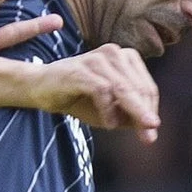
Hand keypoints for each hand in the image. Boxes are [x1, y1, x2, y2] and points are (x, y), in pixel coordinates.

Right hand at [33, 44, 159, 140]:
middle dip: (144, 115)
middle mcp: (114, 53)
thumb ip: (130, 116)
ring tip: (130, 132)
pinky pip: (103, 90)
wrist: (40, 88)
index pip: (147, 87)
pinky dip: (108, 110)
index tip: (151, 132)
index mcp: (125, 58)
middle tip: (149, 138)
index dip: (151, 111)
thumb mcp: (109, 110)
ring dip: (131, 113)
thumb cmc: (77, 97)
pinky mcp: (81, 70)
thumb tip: (151, 128)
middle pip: (139, 88)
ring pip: (124, 89)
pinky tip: (108, 125)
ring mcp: (97, 59)